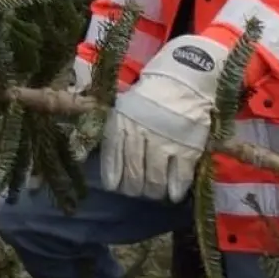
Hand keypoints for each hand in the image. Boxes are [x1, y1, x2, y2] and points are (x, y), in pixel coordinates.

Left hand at [101, 34, 227, 202]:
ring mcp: (165, 143)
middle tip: (137, 191)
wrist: (183, 83)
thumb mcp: (123, 109)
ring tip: (153, 192)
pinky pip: (179, 176)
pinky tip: (173, 195)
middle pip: (134, 174)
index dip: (113, 178)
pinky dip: (175, 189)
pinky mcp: (187, 148)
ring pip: (155, 179)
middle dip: (134, 188)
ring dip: (153, 191)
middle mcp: (140, 135)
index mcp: (121, 124)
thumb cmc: (149, 98)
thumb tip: (90, 157)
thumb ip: (113, 133)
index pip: (113, 159)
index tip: (115, 187)